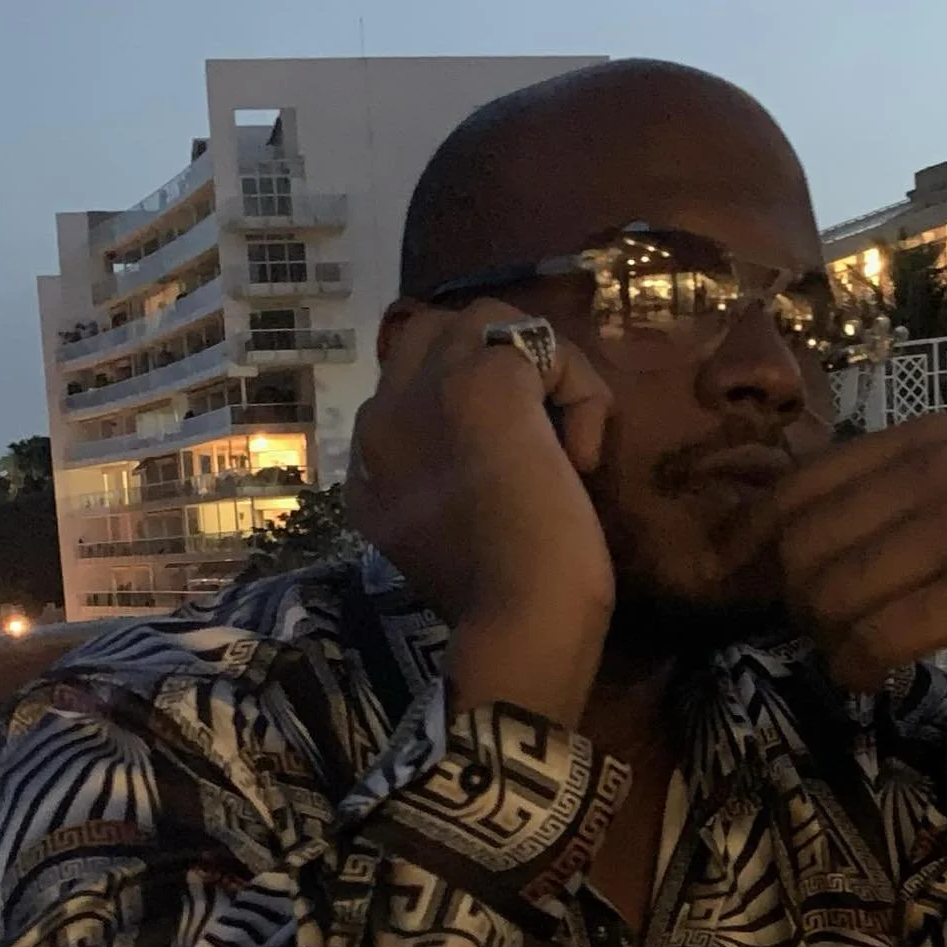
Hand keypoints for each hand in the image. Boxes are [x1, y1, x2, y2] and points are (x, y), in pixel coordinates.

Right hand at [350, 300, 615, 724]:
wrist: (516, 625)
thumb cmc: (495, 607)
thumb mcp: (442, 549)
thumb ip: (440, 493)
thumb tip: (497, 458)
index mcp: (366, 470)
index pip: (405, 395)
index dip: (463, 411)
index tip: (504, 469)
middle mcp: (379, 422)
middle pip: (431, 336)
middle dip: (491, 364)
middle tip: (536, 427)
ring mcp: (425, 392)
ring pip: (485, 322)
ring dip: (538, 370)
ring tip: (561, 441)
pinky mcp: (486, 380)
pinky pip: (544, 346)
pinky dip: (581, 395)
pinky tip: (580, 461)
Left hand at [734, 415, 946, 707]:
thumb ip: (882, 508)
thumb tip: (775, 548)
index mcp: (923, 437)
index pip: (798, 486)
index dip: (751, 542)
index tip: (737, 582)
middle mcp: (939, 465)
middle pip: (804, 544)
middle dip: (795, 601)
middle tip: (822, 633)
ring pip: (835, 592)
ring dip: (826, 641)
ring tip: (851, 658)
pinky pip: (879, 634)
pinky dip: (856, 667)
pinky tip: (868, 679)